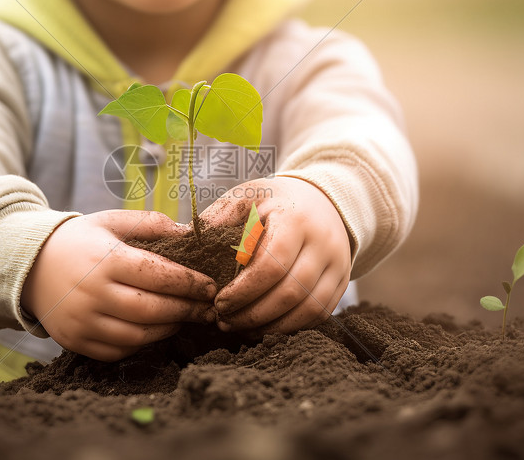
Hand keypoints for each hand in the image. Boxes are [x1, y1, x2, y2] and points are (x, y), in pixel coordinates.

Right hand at [21, 210, 216, 360]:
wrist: (30, 266)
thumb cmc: (80, 240)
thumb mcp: (110, 221)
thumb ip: (150, 224)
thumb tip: (190, 233)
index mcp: (105, 259)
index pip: (159, 275)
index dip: (190, 283)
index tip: (210, 285)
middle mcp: (92, 293)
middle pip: (152, 309)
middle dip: (187, 309)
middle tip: (208, 307)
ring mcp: (83, 321)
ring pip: (139, 335)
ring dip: (169, 328)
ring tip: (186, 316)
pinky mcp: (77, 342)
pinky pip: (120, 350)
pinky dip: (144, 342)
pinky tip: (157, 328)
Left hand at [201, 177, 351, 334]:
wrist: (324, 201)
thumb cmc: (276, 201)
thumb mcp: (247, 197)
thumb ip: (218, 219)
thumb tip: (182, 242)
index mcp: (296, 219)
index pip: (272, 264)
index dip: (243, 291)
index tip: (218, 302)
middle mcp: (324, 243)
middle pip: (290, 292)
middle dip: (253, 314)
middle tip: (223, 320)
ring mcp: (338, 265)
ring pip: (308, 309)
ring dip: (271, 326)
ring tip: (240, 327)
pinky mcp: (342, 283)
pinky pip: (319, 315)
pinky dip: (290, 327)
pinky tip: (264, 328)